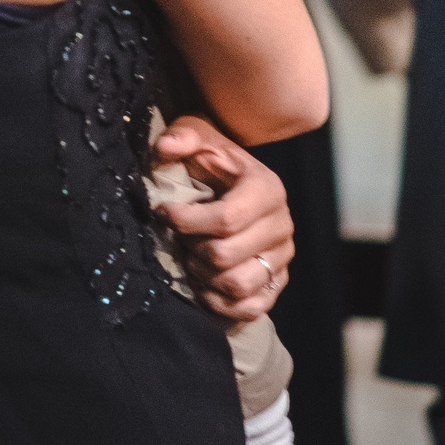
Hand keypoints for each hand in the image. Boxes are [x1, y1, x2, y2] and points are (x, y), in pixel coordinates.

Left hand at [149, 116, 293, 321]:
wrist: (234, 184)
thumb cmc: (211, 160)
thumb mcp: (198, 137)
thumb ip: (182, 136)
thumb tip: (165, 148)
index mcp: (267, 188)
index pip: (226, 219)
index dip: (186, 221)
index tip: (162, 213)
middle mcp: (282, 225)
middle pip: (225, 256)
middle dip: (190, 249)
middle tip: (178, 239)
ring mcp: (282, 257)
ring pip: (237, 285)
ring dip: (203, 276)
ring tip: (190, 258)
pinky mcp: (277, 282)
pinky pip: (250, 308)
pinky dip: (220, 303)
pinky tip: (203, 284)